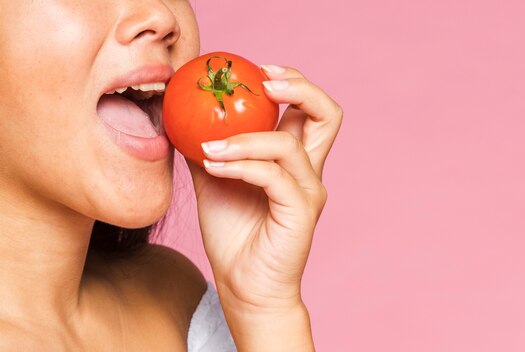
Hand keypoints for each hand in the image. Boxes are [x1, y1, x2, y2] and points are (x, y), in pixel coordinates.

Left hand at [187, 65, 341, 311]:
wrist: (243, 287)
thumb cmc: (234, 235)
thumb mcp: (215, 180)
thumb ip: (210, 147)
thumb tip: (184, 116)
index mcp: (294, 160)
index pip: (308, 109)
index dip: (290, 82)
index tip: (255, 72)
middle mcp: (309, 171)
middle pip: (328, 114)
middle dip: (298, 87)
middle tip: (262, 82)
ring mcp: (308, 191)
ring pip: (288, 144)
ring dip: (244, 137)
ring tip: (208, 145)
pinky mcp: (300, 213)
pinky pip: (272, 176)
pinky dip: (240, 164)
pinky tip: (212, 166)